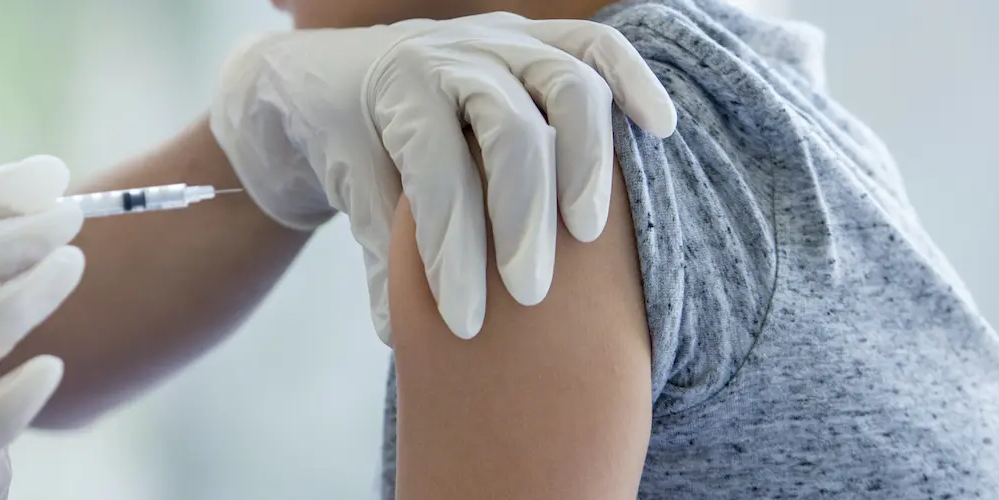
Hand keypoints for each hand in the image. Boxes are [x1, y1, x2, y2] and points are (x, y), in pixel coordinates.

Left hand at [210, 12, 676, 339]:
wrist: (340, 76)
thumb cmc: (352, 143)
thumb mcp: (351, 190)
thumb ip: (379, 252)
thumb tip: (395, 331)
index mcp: (397, 93)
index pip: (437, 176)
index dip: (453, 254)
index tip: (464, 323)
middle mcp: (452, 55)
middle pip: (511, 133)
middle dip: (523, 220)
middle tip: (529, 294)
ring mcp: (500, 38)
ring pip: (567, 86)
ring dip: (585, 164)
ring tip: (586, 234)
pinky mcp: (536, 37)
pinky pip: (597, 47)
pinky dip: (633, 82)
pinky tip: (658, 128)